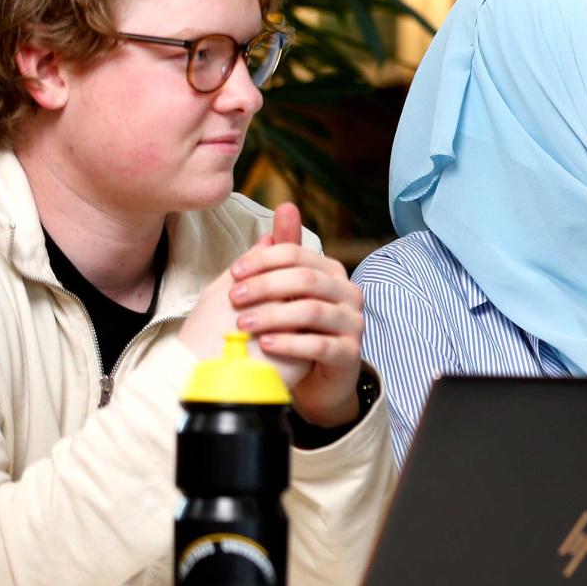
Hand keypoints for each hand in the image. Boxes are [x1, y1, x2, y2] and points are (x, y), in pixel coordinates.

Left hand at [227, 203, 365, 427]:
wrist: (317, 377)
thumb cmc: (297, 329)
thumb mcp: (287, 290)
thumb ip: (285, 253)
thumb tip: (286, 208)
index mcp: (332, 272)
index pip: (299, 254)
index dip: (264, 260)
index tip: (234, 273)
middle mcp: (348, 293)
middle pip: (307, 279)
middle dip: (266, 286)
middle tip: (234, 298)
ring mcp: (352, 324)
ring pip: (312, 311)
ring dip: (273, 315)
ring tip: (243, 324)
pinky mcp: (349, 354)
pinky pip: (319, 345)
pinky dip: (289, 344)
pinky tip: (265, 344)